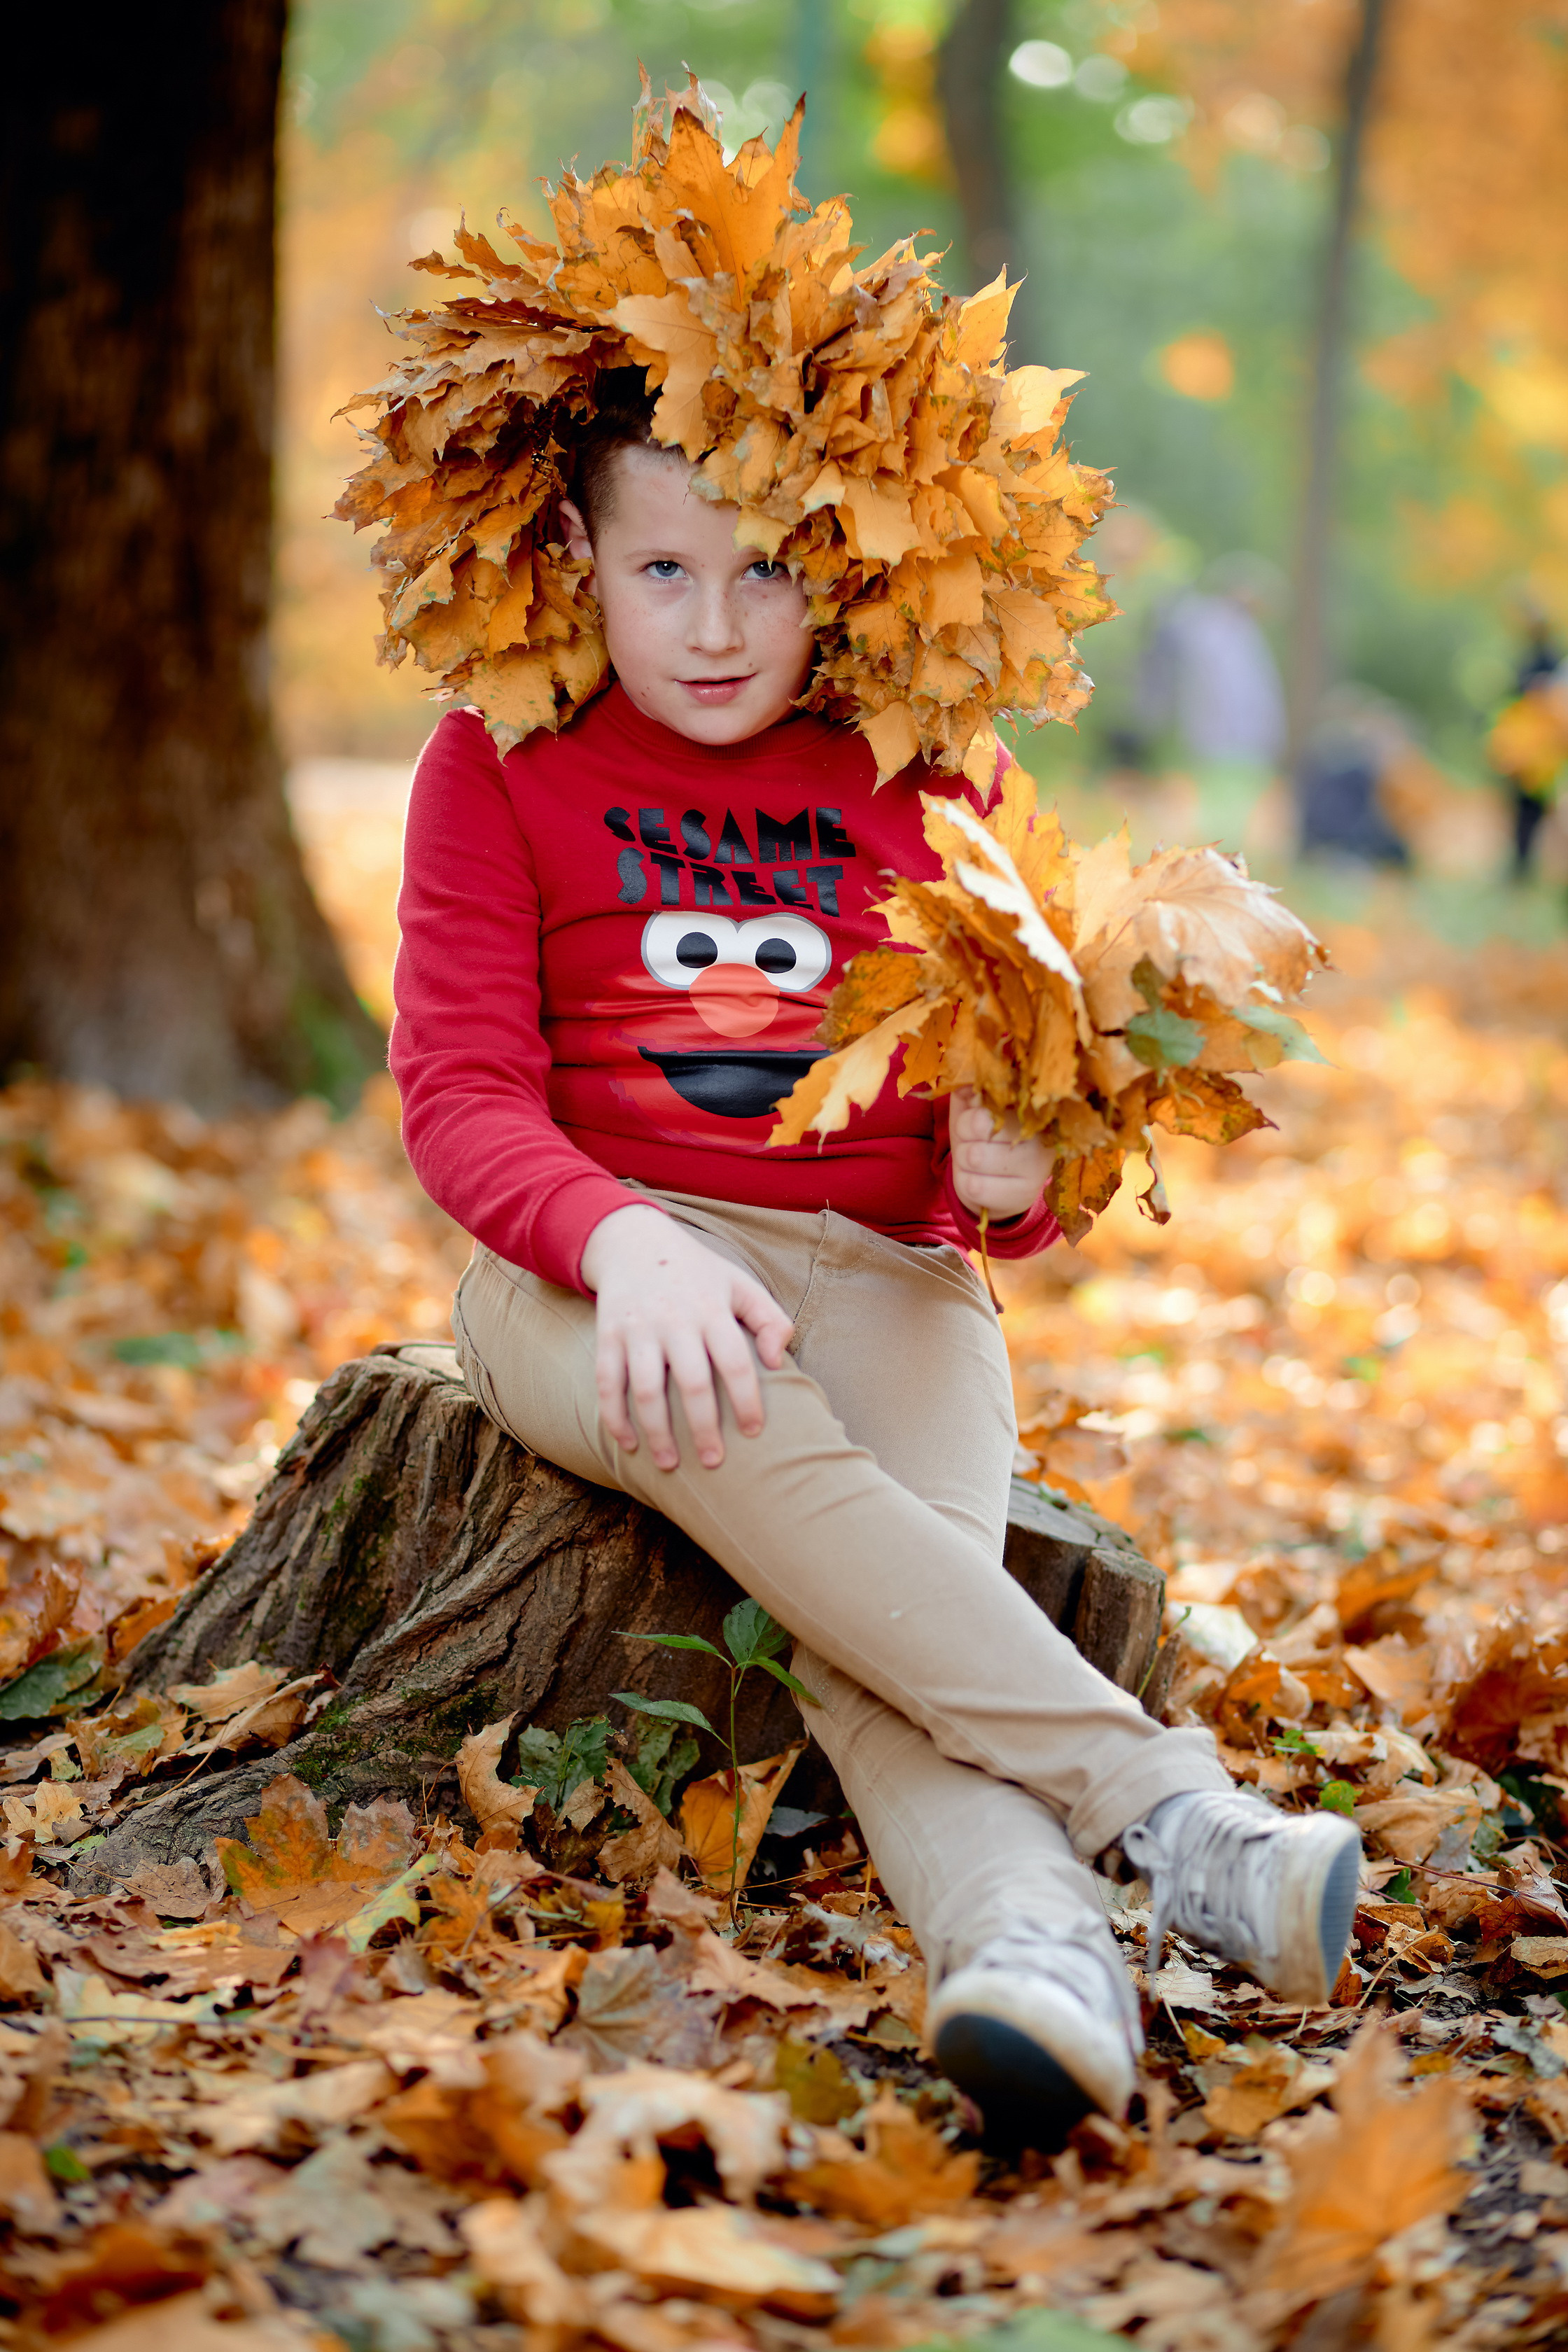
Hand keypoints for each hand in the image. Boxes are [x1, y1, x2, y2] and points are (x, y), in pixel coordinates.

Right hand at [580, 1204, 793, 1472]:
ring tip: (670, 1464)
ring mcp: (637, 1328)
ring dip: (657, 1432)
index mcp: (711, 1309)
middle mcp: (674, 1320)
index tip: (752, 1432)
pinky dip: (614, 1417)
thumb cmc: (697, 1273)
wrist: (634, 1241)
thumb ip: (770, 1318)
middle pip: (692, 1382)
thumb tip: (776, 1361)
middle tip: (713, 1461)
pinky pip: (607, 1382)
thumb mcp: (739, 1283)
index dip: (746, 1400)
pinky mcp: (608, 1335)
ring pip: (645, 1389)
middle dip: (703, 1427)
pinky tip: (628, 1443)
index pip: (735, 1361)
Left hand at [949, 1088, 1051, 1219]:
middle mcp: (1042, 1136)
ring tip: (973, 1162)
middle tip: (971, 1144)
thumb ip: (968, 1099)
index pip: (993, 1101)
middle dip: (963, 1137)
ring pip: (975, 1156)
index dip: (971, 1115)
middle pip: (981, 1125)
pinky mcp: (1025, 1196)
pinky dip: (965, 1182)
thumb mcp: (973, 1115)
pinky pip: (975, 1186)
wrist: (997, 1186)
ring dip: (962, 1160)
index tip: (973, 1121)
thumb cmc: (985, 1143)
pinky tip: (977, 1180)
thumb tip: (972, 1093)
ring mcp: (1038, 1169)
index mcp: (1031, 1109)